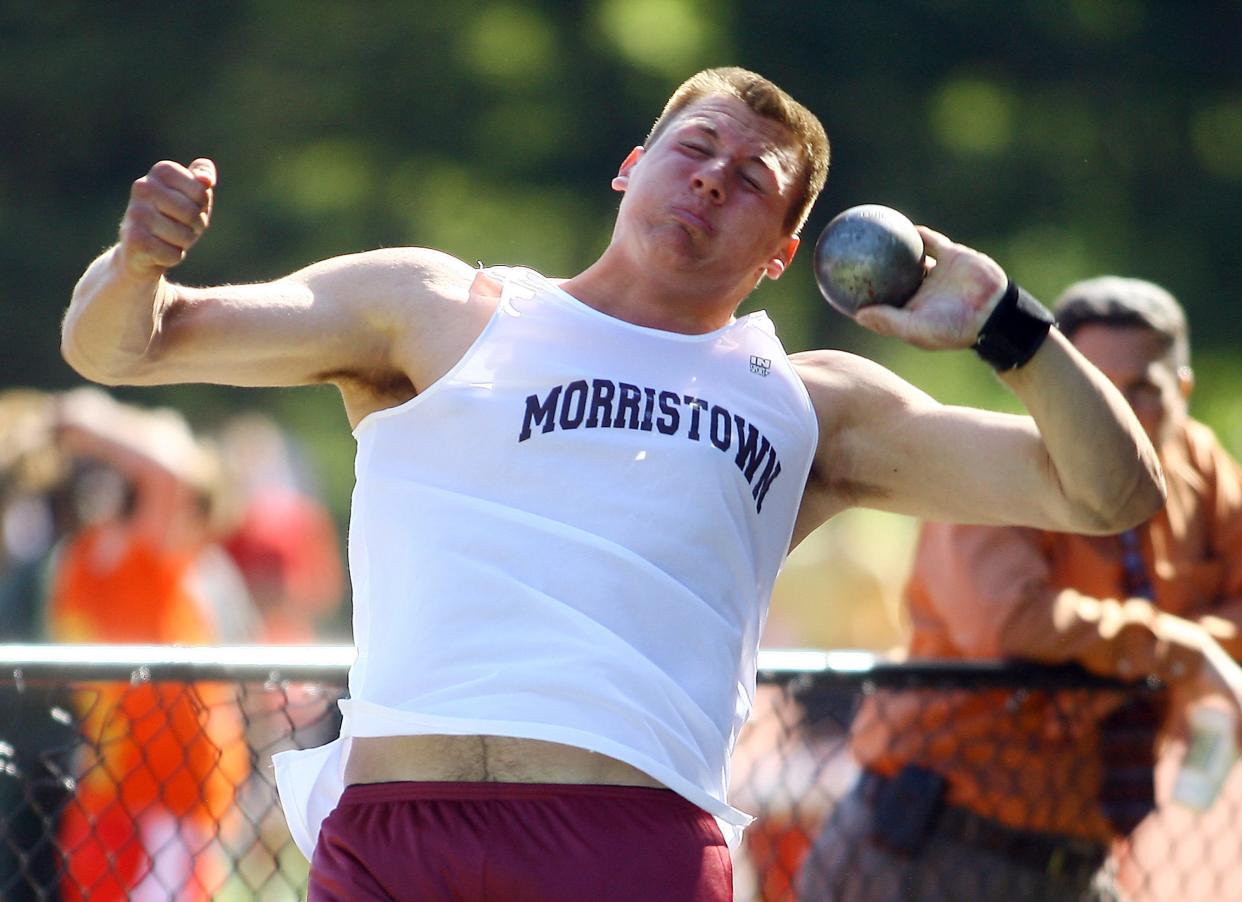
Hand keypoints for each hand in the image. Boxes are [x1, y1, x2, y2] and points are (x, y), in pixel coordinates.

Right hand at [117, 158, 215, 279]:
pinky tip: (157, 252)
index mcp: (161, 171)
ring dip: (183, 243)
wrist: (139, 250)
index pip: (201, 190)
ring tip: (167, 238)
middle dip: (195, 226)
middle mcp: (143, 187)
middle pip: (192, 213)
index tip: (187, 207)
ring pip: (184, 235)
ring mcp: (136, 212)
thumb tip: (207, 179)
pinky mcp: (134, 239)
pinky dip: (172, 257)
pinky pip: (173, 254)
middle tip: (180, 226)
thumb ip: (202, 177)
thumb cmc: (173, 219)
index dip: (201, 205)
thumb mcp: (193, 196)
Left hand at [854, 226, 1006, 349]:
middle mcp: (920, 289)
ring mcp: (936, 272)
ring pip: (909, 255)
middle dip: (870, 265)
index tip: (836, 285)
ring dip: (894, 244)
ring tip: (872, 230)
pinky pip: (931, 240)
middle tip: (848, 253)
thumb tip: (858, 315)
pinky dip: (918, 233)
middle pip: (890, 275)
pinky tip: (902, 224)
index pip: (878, 300)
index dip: (859, 293)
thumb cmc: (953, 328)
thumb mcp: (917, 329)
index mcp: (909, 308)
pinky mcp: (952, 256)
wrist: (994, 313)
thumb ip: (888, 321)